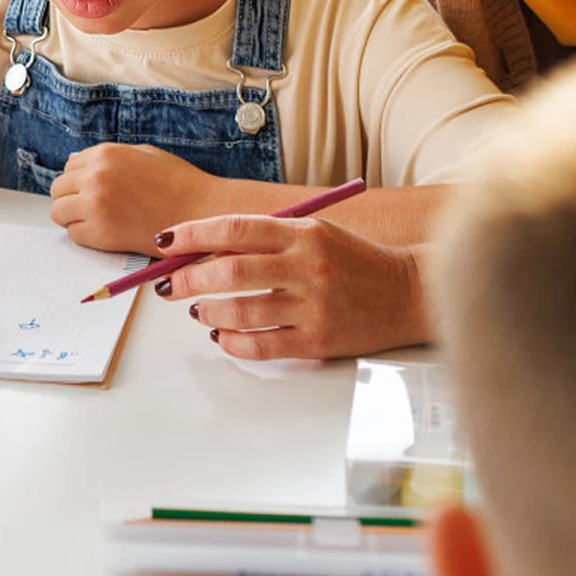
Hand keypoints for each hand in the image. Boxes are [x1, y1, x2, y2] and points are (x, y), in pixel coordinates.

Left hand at [48, 144, 218, 254]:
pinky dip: (86, 236)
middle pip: (58, 189)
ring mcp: (95, 205)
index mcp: (105, 154)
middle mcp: (95, 176)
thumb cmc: (179, 183)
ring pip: (59, 213)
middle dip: (71, 198)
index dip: (79, 179)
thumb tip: (79, 163)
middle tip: (90, 208)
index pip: (69, 166)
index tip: (89, 189)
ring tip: (97, 221)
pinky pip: (74, 235)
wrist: (202, 212)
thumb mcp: (143, 154)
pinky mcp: (101, 233)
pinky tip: (107, 233)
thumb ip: (110, 158)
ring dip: (73, 217)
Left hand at [153, 213, 431, 360]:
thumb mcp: (314, 233)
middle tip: (167, 286)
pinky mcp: (319, 341)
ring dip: (208, 312)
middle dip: (187, 279)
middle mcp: (306, 267)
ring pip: (242, 312)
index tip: (165, 243)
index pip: (234, 229)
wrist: (409, 293)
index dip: (192, 235)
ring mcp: (313, 306)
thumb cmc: (353, 261)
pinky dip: (234, 343)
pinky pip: (263, 346)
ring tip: (198, 311)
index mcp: (303, 233)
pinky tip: (223, 337)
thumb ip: (266, 239)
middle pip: (230, 272)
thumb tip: (205, 250)